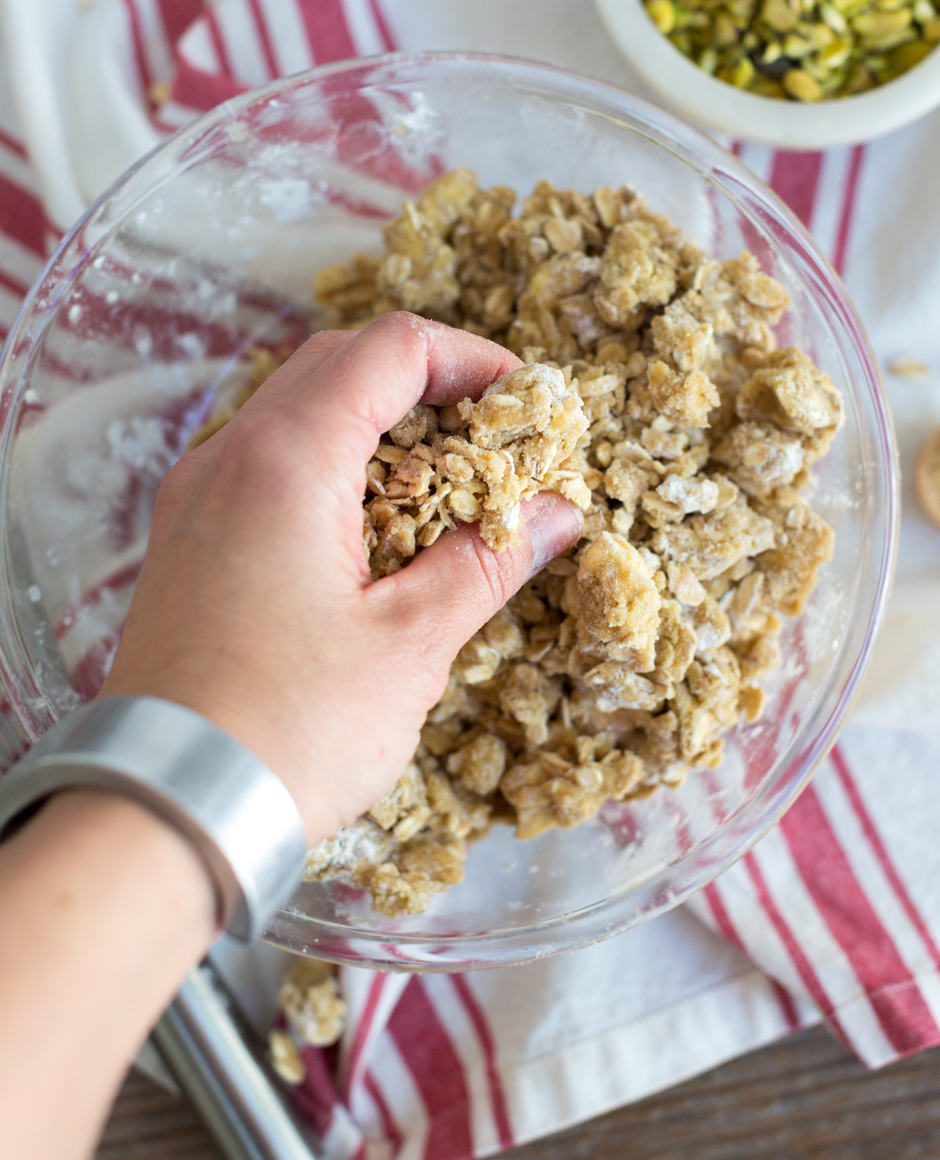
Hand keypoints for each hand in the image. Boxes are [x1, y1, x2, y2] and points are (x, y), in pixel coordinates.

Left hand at [102, 312, 581, 844]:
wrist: (164, 811)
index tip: (525, 405)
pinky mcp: (187, 544)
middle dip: (429, 387)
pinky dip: (333, 473)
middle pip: (340, 365)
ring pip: (298, 414)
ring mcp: (197, 498)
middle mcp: (228, 457)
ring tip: (446, 491)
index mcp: (286, 458)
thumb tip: (556, 514)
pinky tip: (377, 538)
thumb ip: (487, 562)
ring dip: (380, 429)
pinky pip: (266, 469)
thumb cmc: (287, 729)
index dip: (472, 359)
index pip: (390, 348)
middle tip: (495, 442)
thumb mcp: (409, 644)